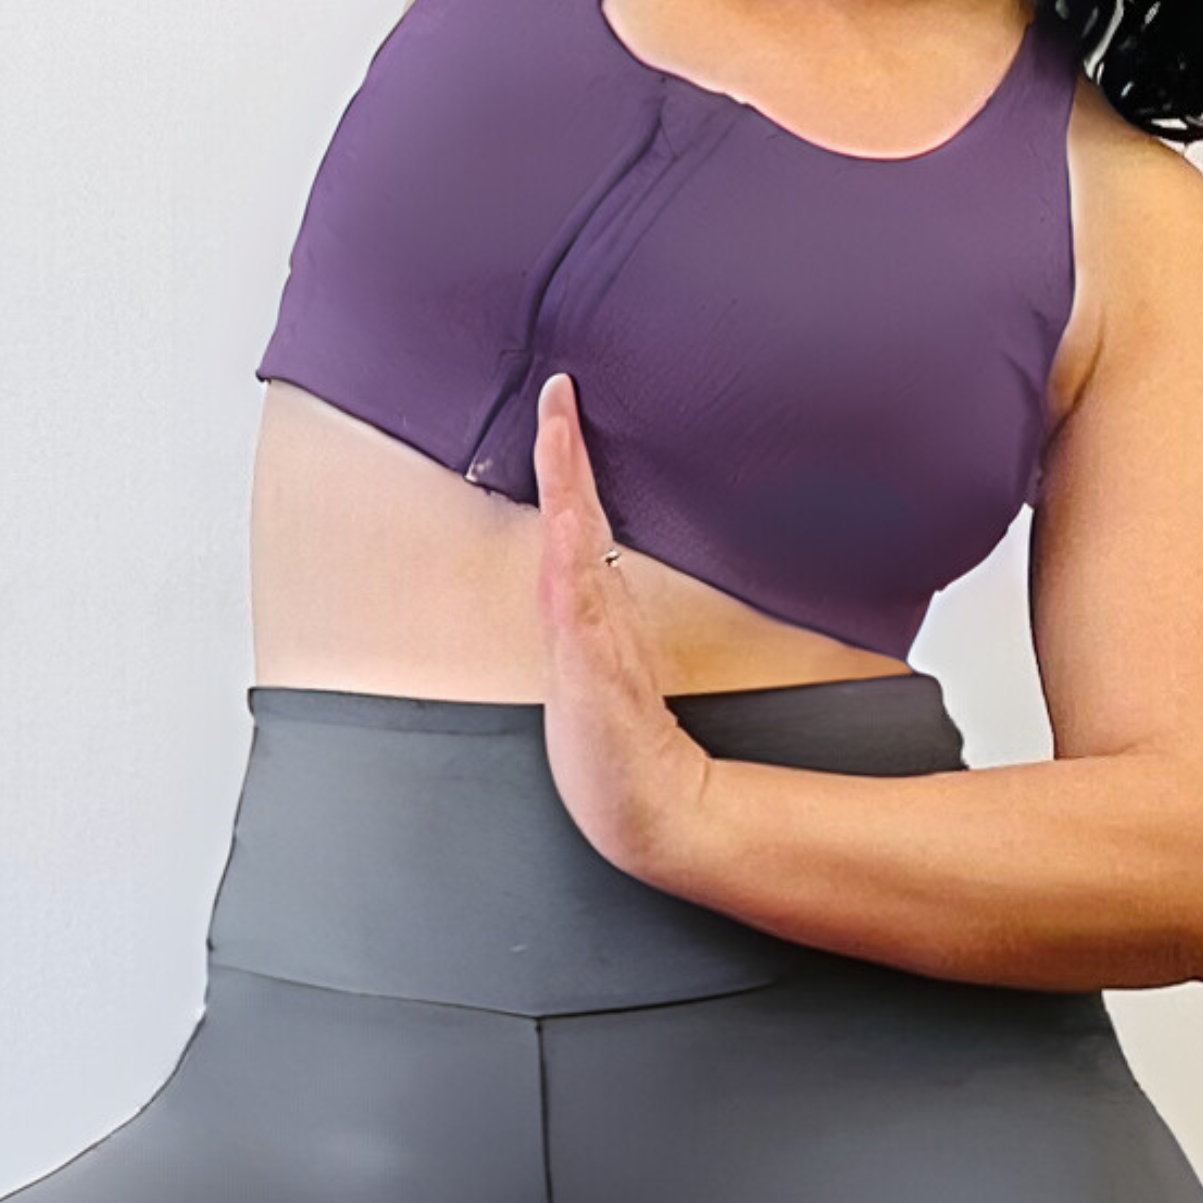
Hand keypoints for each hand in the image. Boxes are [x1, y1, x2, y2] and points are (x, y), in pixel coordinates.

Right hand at [528, 378, 721, 889]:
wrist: (646, 810)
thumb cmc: (629, 751)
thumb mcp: (624, 672)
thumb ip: (617, 619)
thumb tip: (617, 568)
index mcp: (591, 608)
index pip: (576, 516)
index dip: (566, 457)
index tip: (562, 400)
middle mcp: (581, 612)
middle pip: (567, 513)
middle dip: (557, 450)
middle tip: (556, 392)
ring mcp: (581, 636)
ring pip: (568, 540)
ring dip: (561, 484)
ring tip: (556, 428)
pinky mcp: (586, 667)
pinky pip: (575, 595)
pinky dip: (567, 554)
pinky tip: (565, 518)